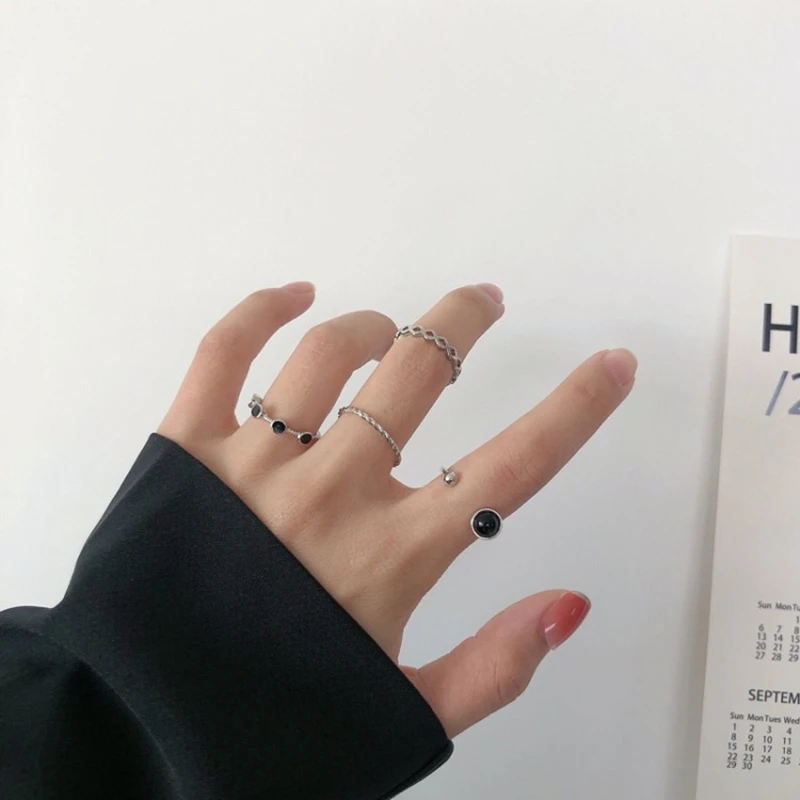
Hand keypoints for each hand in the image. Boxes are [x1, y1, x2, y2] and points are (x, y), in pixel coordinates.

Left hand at [157, 281, 635, 737]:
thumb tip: (569, 604)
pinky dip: (259, 310)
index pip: (509, 468)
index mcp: (389, 558)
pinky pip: (222, 353)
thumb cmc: (277, 719)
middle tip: (482, 302)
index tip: (611, 364)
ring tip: (390, 328)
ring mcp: (250, 466)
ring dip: (373, 325)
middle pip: (417, 376)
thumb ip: (492, 666)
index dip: (574, 409)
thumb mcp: (402, 714)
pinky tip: (294, 294)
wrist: (143, 728)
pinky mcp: (181, 451)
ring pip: (326, 354)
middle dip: (462, 324)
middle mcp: (327, 496)